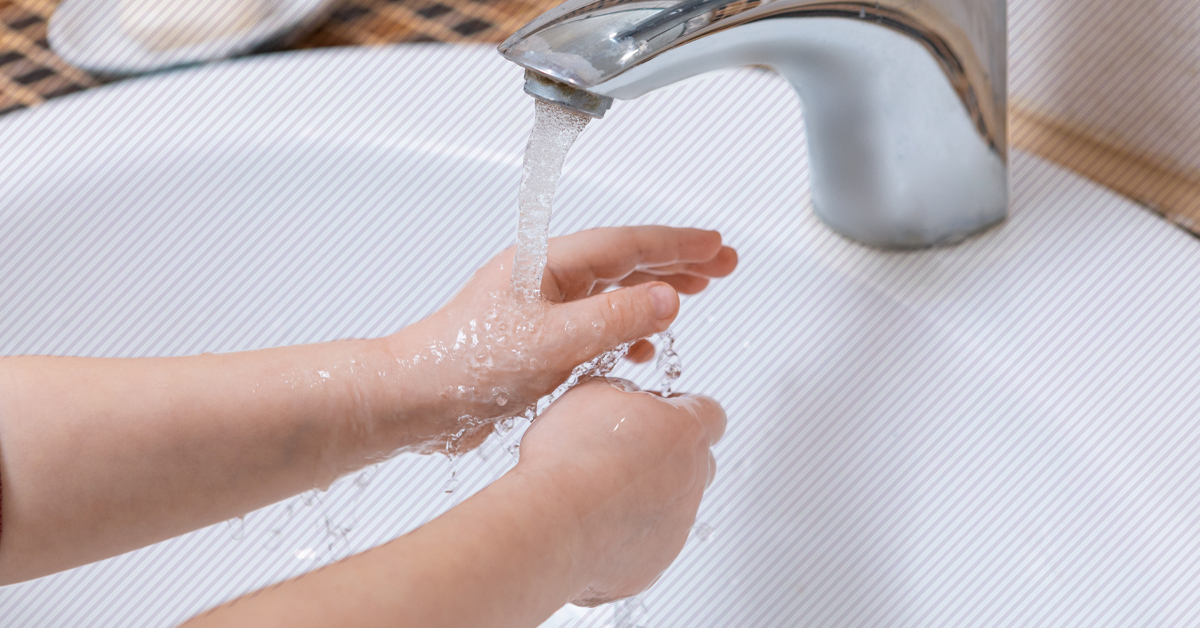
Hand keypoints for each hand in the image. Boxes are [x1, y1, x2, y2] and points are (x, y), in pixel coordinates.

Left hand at [383, 226, 735, 453]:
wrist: (414, 400)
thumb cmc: (465, 363)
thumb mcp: (553, 341)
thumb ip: (614, 319)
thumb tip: (667, 299)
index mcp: (547, 264)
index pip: (626, 245)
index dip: (676, 244)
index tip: (716, 245)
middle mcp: (546, 281)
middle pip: (624, 262)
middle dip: (676, 262)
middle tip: (722, 263)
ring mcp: (541, 312)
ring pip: (612, 294)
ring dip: (655, 294)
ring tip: (695, 293)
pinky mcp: (536, 344)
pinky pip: (594, 328)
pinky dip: (626, 333)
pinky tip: (642, 348)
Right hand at [514, 378, 726, 605]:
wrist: (552, 523)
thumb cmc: (570, 457)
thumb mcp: (591, 393)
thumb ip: (620, 393)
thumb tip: (622, 400)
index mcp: (685, 431)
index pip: (709, 413)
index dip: (681, 410)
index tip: (656, 413)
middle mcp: (691, 481)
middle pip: (698, 462)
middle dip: (667, 456)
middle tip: (622, 453)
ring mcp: (676, 529)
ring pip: (671, 508)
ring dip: (642, 499)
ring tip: (595, 493)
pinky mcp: (652, 566)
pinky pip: (644, 547)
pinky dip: (622, 537)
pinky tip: (589, 526)